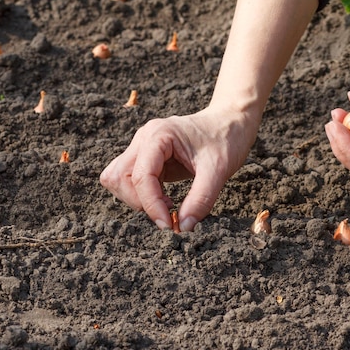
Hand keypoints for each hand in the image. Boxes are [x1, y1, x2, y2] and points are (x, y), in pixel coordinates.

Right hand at [100, 107, 257, 230]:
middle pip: (119, 177)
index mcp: (158, 135)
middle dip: (140, 202)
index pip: (140, 176)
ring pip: (118, 178)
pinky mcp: (147, 158)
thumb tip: (183, 227)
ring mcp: (142, 146)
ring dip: (136, 199)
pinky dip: (142, 195)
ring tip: (166, 205)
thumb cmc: (226, 139)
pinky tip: (166, 199)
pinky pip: (130, 180)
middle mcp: (144, 138)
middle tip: (168, 214)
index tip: (169, 226)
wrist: (231, 121)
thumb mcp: (219, 170)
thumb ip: (201, 200)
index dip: (151, 205)